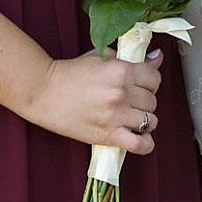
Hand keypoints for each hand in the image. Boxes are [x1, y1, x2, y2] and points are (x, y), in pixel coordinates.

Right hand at [24, 47, 160, 151]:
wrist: (45, 92)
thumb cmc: (72, 73)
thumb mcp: (102, 57)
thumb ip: (131, 58)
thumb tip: (157, 57)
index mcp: (121, 70)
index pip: (155, 78)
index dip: (150, 81)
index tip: (142, 84)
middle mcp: (121, 93)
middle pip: (153, 100)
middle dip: (145, 99)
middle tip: (132, 100)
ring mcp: (116, 116)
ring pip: (151, 120)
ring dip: (145, 119)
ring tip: (133, 117)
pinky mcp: (108, 135)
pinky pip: (139, 144)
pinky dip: (145, 144)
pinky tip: (141, 138)